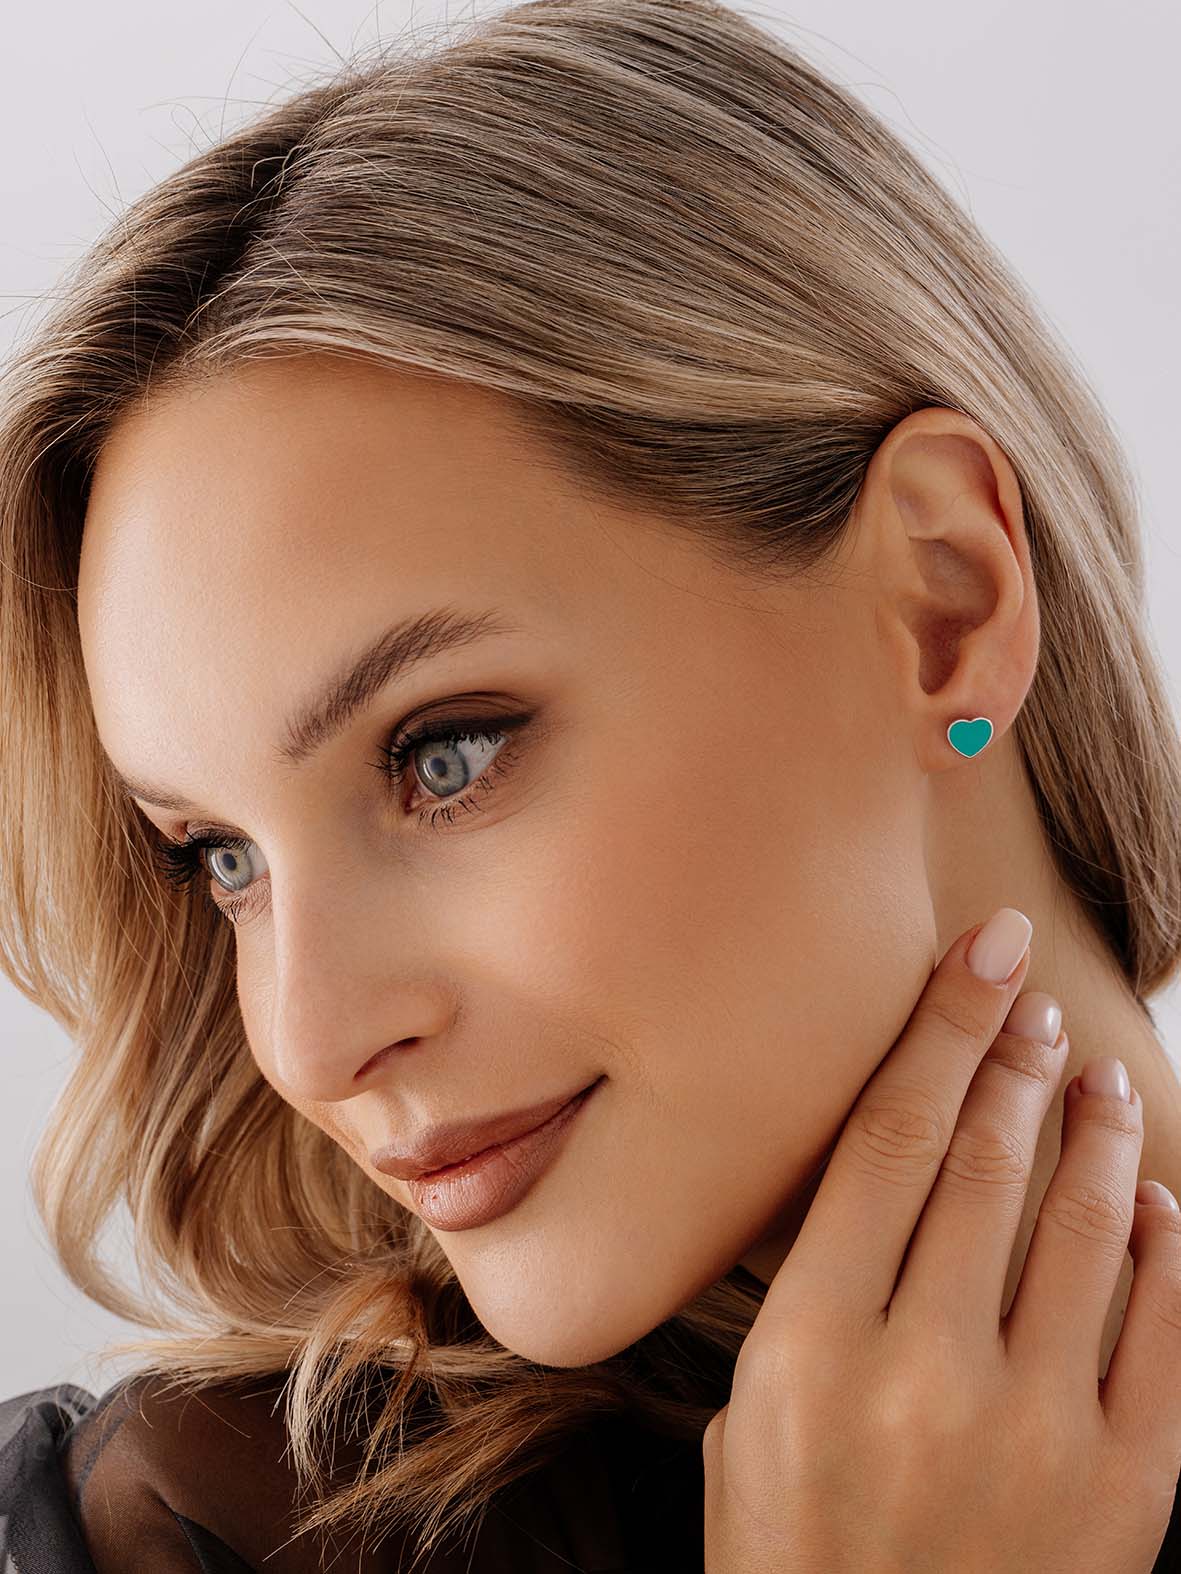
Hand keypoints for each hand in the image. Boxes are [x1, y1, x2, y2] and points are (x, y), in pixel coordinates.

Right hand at [703, 908, 1180, 1572]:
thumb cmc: (793, 1563)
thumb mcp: (743, 1429)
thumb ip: (805, 1308)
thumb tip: (882, 1193)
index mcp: (812, 1348)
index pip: (890, 1141)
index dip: (941, 1031)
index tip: (980, 957)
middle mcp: (925, 1372)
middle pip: (987, 1162)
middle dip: (1016, 1060)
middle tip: (1031, 1004)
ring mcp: (1038, 1430)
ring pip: (1084, 1226)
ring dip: (1096, 1131)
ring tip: (1097, 1074)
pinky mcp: (1126, 1487)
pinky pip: (1163, 1330)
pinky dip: (1164, 1247)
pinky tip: (1153, 1200)